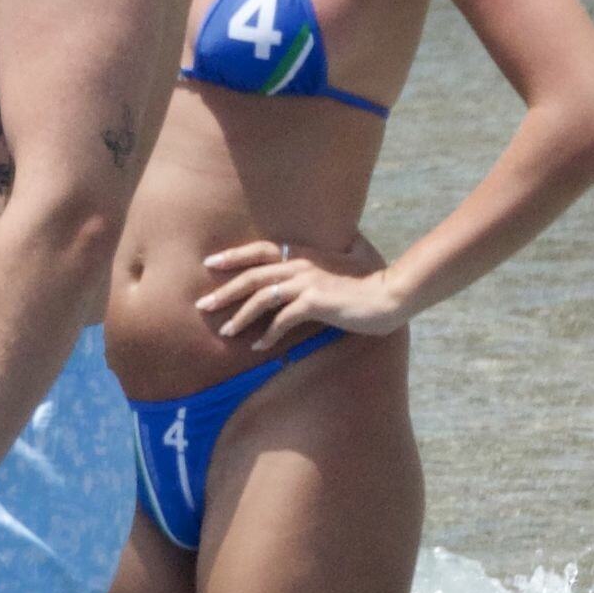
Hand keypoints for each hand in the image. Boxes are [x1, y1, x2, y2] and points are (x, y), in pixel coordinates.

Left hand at [198, 231, 400, 350]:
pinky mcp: (315, 302)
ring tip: (225, 331)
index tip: (210, 263)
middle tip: (203, 304)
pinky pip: (282, 319)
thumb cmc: (370, 280)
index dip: (234, 256)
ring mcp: (307, 282)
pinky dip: (267, 334)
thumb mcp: (350, 259)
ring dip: (240, 316)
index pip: (260, 250)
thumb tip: (336, 246)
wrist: (390, 295)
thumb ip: (335, 253)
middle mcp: (301, 264)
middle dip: (225, 291)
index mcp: (304, 253)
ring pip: (262, 298)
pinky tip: (258, 347)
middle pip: (252, 276)